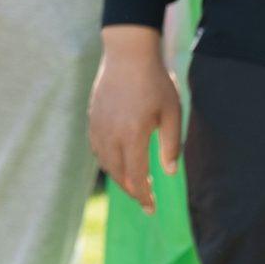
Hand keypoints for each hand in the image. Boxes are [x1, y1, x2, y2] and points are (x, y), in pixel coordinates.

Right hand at [90, 25, 181, 215]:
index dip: (143, 195)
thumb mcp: (172, 113)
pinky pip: (97, 148)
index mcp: (132, 134)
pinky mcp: (92, 118)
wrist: (127, 55)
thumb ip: (171, 145)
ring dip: (119, 177)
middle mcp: (111, 134)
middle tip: (146, 201)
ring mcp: (98, 126)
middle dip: (132, 191)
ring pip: (104, 162)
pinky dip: (107, 161)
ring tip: (134, 184)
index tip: (151, 208)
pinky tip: (118, 161)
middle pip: (117, 173)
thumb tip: (169, 172)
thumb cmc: (155, 82)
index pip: (135, 176)